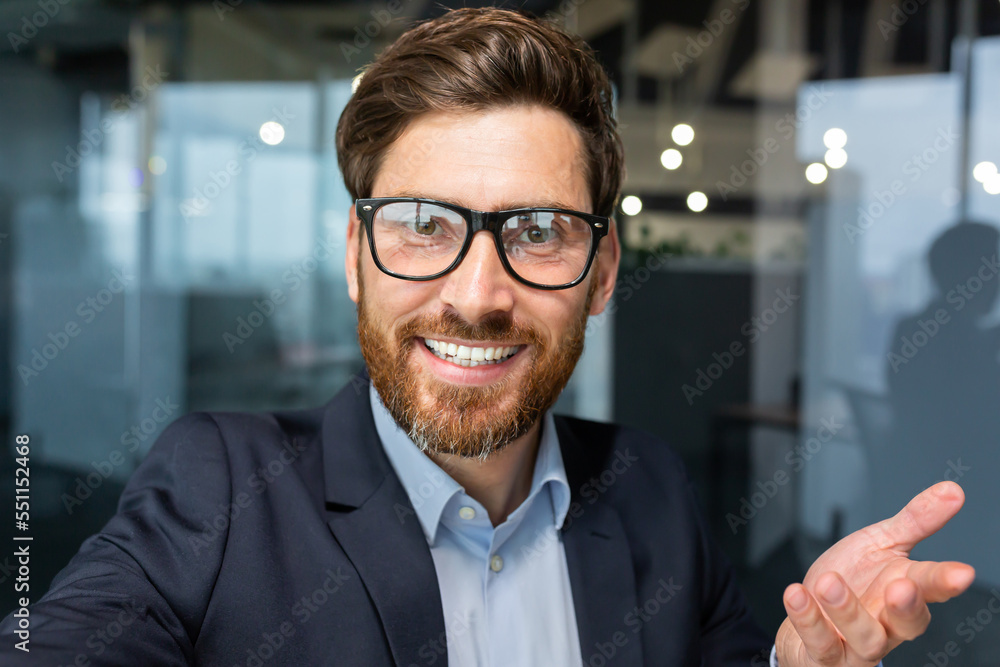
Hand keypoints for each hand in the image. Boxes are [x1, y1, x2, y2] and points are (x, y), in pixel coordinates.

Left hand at [775, 481, 975, 665]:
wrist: (809, 609)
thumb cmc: (853, 577)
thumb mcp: (881, 543)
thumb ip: (915, 521)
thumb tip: (953, 490)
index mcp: (904, 590)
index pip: (931, 587)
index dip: (946, 582)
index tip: (962, 572)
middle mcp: (887, 623)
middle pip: (907, 625)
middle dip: (908, 608)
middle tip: (900, 586)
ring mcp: (857, 643)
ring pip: (865, 638)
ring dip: (847, 611)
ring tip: (827, 582)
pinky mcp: (824, 654)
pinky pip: (819, 643)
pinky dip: (808, 620)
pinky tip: (796, 594)